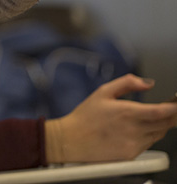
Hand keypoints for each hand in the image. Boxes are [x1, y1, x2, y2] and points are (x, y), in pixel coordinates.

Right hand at [45, 74, 176, 163]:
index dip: (174, 108)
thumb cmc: (85, 117)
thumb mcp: (103, 92)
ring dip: (160, 126)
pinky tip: (135, 131)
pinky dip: (148, 136)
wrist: (71, 140)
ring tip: (149, 119)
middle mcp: (133, 130)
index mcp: (127, 112)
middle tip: (171, 110)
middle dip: (171, 116)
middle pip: (166, 124)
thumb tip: (148, 83)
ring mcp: (133, 144)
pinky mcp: (131, 155)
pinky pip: (148, 144)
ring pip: (158, 134)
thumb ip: (127, 83)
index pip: (161, 112)